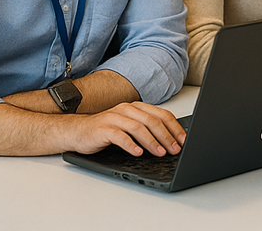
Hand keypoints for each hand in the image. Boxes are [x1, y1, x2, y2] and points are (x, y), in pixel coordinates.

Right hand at [67, 102, 186, 156]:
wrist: (77, 131)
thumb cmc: (105, 131)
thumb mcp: (129, 127)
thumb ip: (147, 130)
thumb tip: (171, 142)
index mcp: (137, 107)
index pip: (162, 115)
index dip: (174, 128)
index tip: (183, 140)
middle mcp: (127, 109)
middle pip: (152, 121)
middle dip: (166, 136)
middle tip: (175, 149)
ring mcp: (114, 118)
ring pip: (138, 127)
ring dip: (152, 141)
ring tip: (160, 152)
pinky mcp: (103, 129)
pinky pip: (119, 136)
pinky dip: (130, 145)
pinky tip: (138, 153)